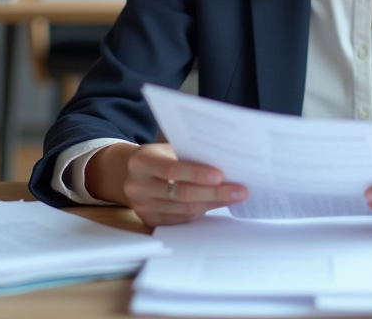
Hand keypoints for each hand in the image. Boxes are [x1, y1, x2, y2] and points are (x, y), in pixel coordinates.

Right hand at [89, 142, 248, 226]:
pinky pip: (181, 219)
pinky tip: (217, 203)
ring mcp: (142, 206)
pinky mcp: (149, 220)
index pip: (172, 170)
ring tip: (234, 196)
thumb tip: (226, 165)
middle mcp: (137, 186)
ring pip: (184, 209)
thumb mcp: (167, 150)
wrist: (131, 174)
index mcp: (141, 162)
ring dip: (213, 203)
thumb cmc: (158, 158)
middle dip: (214, 192)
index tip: (221, 175)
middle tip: (239, 190)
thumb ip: (189, 156)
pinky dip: (202, 211)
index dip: (197, 174)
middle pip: (181, 193)